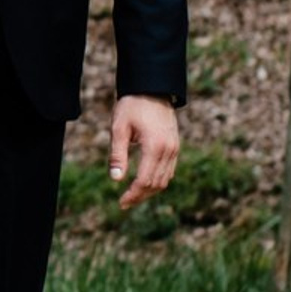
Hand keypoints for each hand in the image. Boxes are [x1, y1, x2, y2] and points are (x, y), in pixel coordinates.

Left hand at [108, 95, 180, 209]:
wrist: (152, 88)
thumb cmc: (132, 106)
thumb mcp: (119, 128)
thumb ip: (118, 154)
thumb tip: (115, 179)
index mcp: (155, 147)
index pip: (145, 180)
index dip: (133, 194)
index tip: (121, 202)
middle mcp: (169, 151)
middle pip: (156, 184)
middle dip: (140, 196)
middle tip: (124, 203)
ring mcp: (174, 149)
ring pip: (165, 180)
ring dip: (149, 191)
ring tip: (132, 196)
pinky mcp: (175, 146)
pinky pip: (169, 171)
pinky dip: (158, 181)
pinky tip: (144, 183)